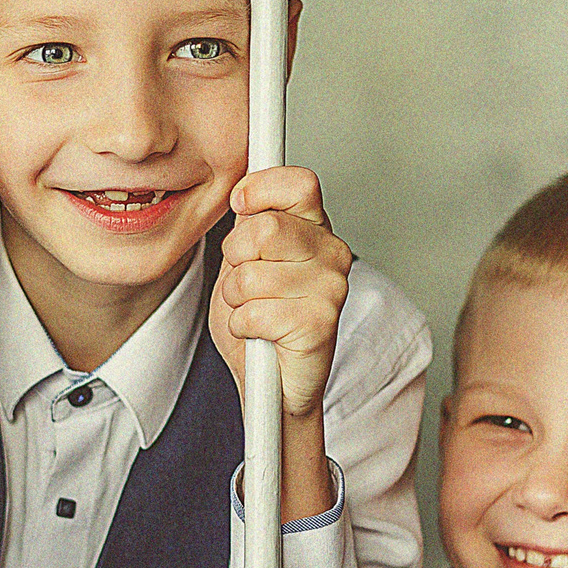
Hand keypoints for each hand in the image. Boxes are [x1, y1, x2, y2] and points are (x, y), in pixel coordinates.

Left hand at [208, 166, 351, 419]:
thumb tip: (241, 188)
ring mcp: (331, 288)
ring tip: (255, 311)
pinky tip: (260, 334)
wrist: (273, 385)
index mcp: (315, 229)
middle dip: (235, 259)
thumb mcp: (244, 262)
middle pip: (264, 229)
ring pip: (250, 275)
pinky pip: (254, 313)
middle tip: (246, 282)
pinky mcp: (320, 324)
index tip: (241, 206)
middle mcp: (332, 253)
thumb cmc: (260, 321)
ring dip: (236, 300)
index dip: (260, 189)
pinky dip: (243, 327)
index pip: (298, 183)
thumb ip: (247, 225)